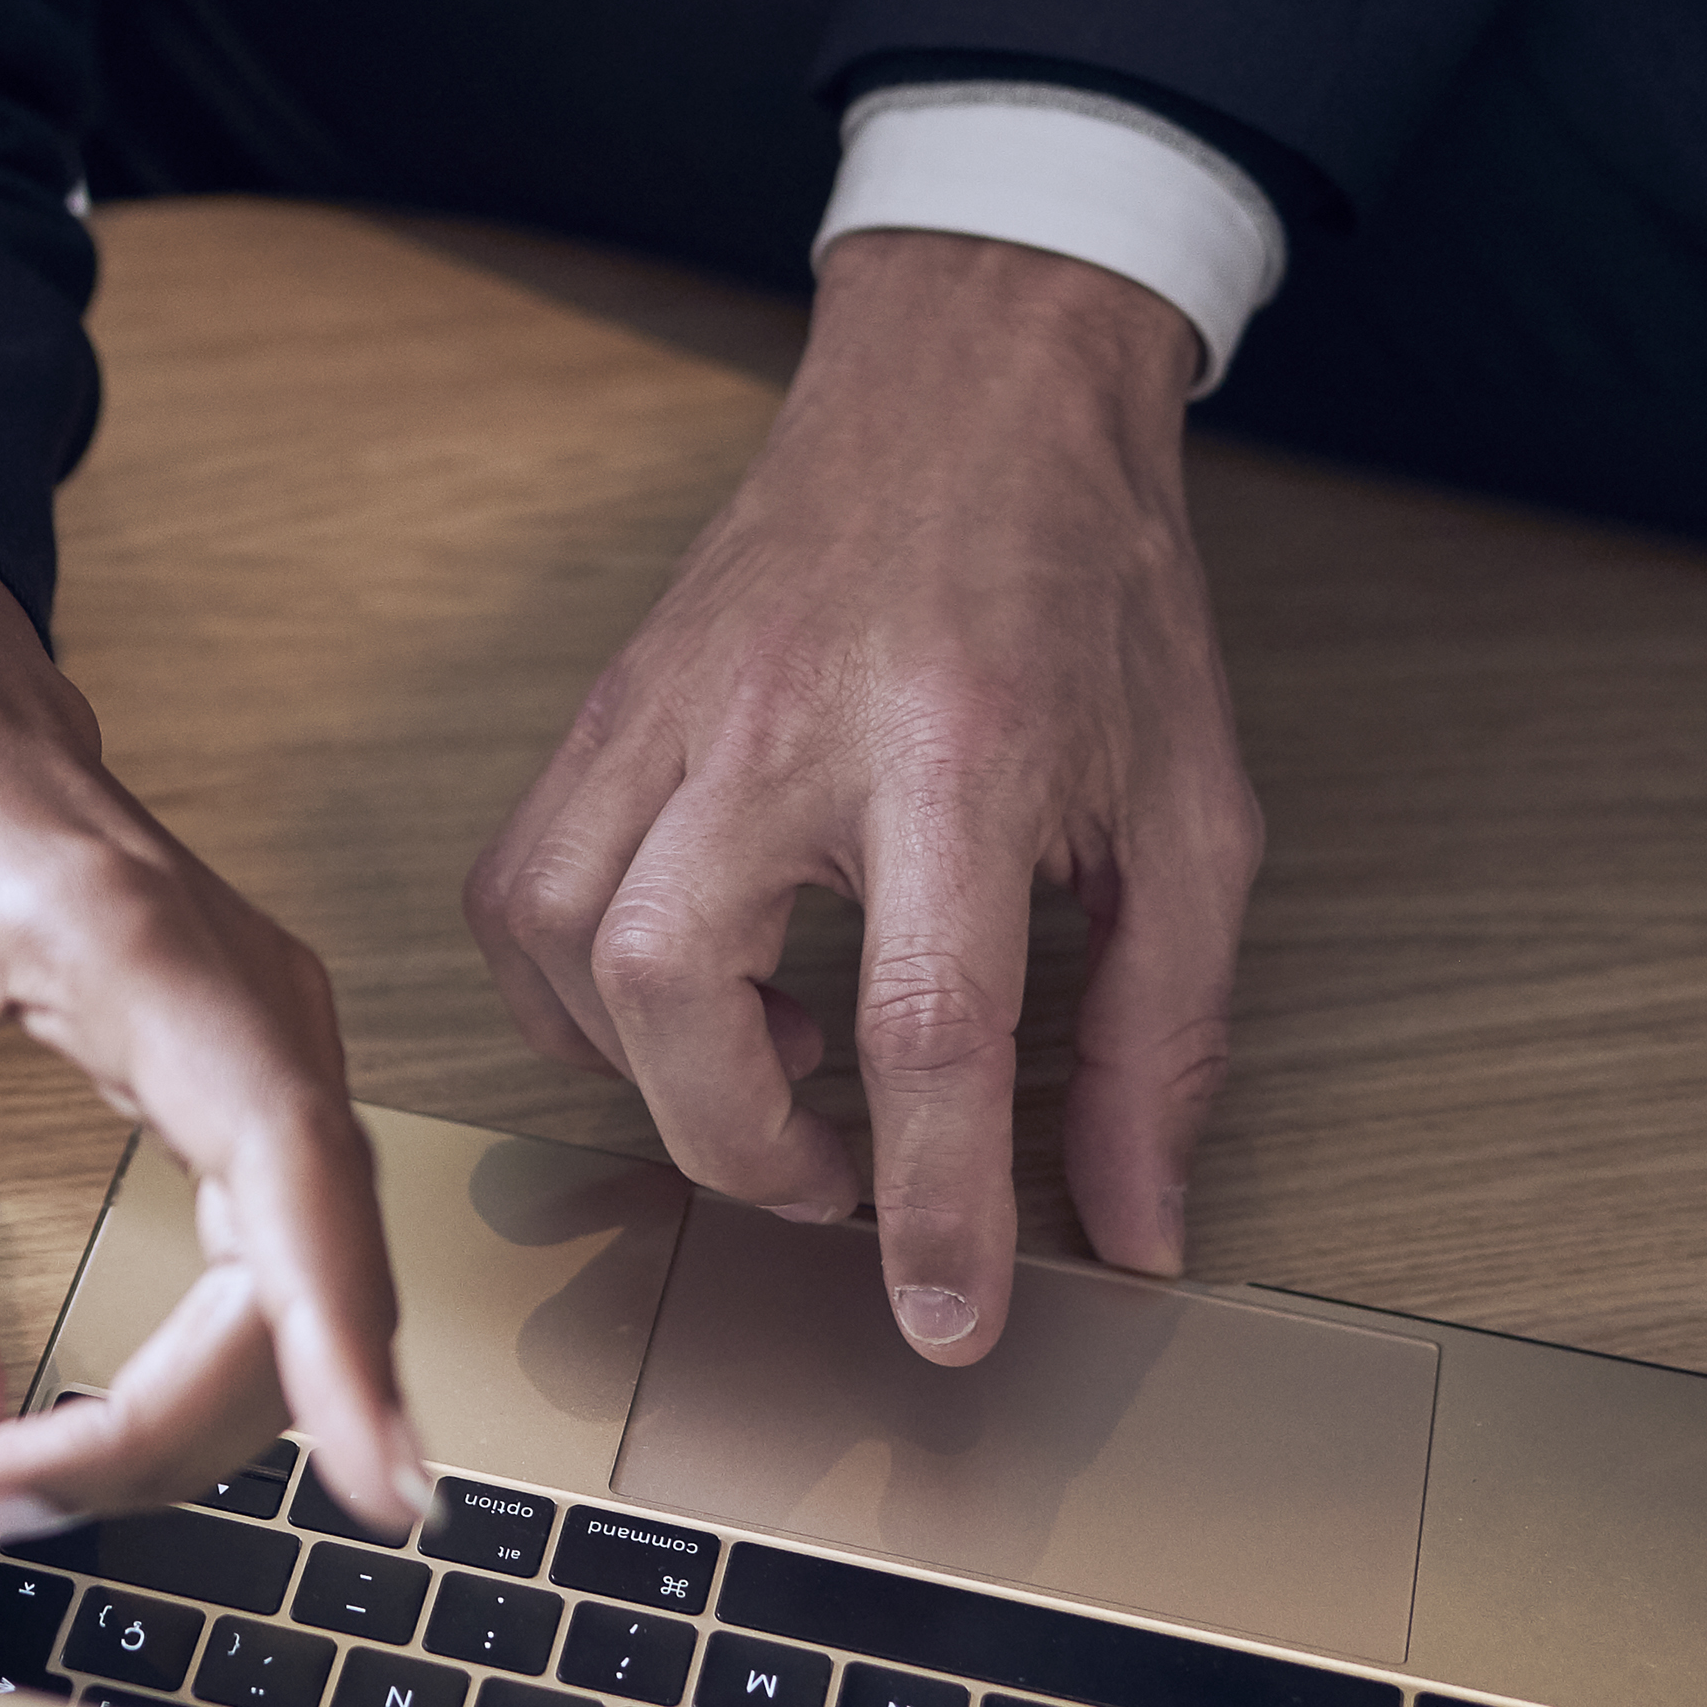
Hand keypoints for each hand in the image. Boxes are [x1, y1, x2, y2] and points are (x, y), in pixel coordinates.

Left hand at [0, 509, 427, 1544]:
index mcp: (138, 947)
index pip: (288, 1165)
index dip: (341, 1341)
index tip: (379, 1486)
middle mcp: (246, 986)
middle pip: (303, 1261)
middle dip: (170, 1423)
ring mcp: (269, 1025)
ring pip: (303, 1271)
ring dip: (190, 1405)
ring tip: (27, 1475)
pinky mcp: (252, 1064)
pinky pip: (278, 1241)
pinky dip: (213, 1351)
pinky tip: (126, 1419)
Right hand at [466, 226, 1257, 1365]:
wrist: (977, 388)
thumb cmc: (1088, 590)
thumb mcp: (1189, 818)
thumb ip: (1162, 1033)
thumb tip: (1138, 1225)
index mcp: (961, 752)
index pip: (924, 1024)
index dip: (933, 1204)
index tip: (945, 1318)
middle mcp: (787, 724)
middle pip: (672, 984)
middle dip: (739, 1143)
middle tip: (835, 1183)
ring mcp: (671, 704)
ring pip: (553, 932)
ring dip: (634, 1065)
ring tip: (760, 1074)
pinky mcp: (608, 701)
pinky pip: (516, 880)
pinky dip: (566, 986)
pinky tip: (676, 997)